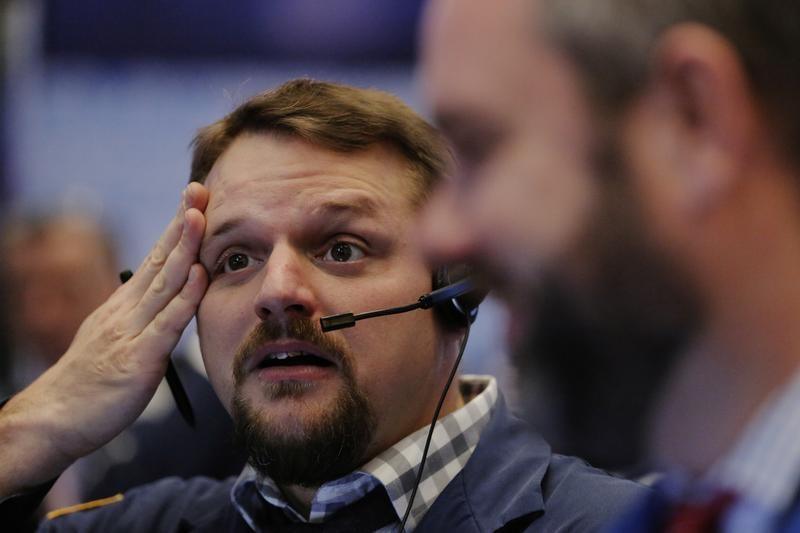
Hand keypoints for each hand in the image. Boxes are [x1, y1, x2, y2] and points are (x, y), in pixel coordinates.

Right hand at [0, 183, 209, 495]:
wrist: (52, 420)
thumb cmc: (87, 387)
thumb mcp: (114, 344)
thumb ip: (138, 324)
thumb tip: (162, 308)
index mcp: (122, 308)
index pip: (154, 260)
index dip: (175, 230)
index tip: (194, 202)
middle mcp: (126, 311)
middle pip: (159, 260)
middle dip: (182, 223)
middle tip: (199, 189)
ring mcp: (131, 332)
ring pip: (163, 283)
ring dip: (184, 248)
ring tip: (199, 216)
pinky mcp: (138, 358)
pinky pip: (166, 323)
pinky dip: (185, 297)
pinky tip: (201, 275)